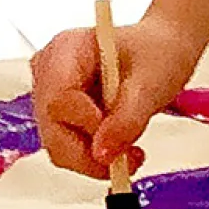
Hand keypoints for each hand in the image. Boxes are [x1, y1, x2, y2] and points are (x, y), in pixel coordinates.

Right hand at [30, 16, 207, 178]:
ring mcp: (49, 95)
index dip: (87, 126)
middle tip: (129, 158)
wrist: (160, 53)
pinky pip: (65, 149)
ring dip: (94, 158)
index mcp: (66, 49)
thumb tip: (102, 154)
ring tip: (130, 151)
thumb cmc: (155, 55)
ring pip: (57, 146)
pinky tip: (118, 145)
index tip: (119, 138)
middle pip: (52, 129)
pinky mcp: (57, 115)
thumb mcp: (150, 86)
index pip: (58, 100)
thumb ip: (126, 120)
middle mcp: (48, 71)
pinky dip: (93, 156)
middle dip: (91, 153)